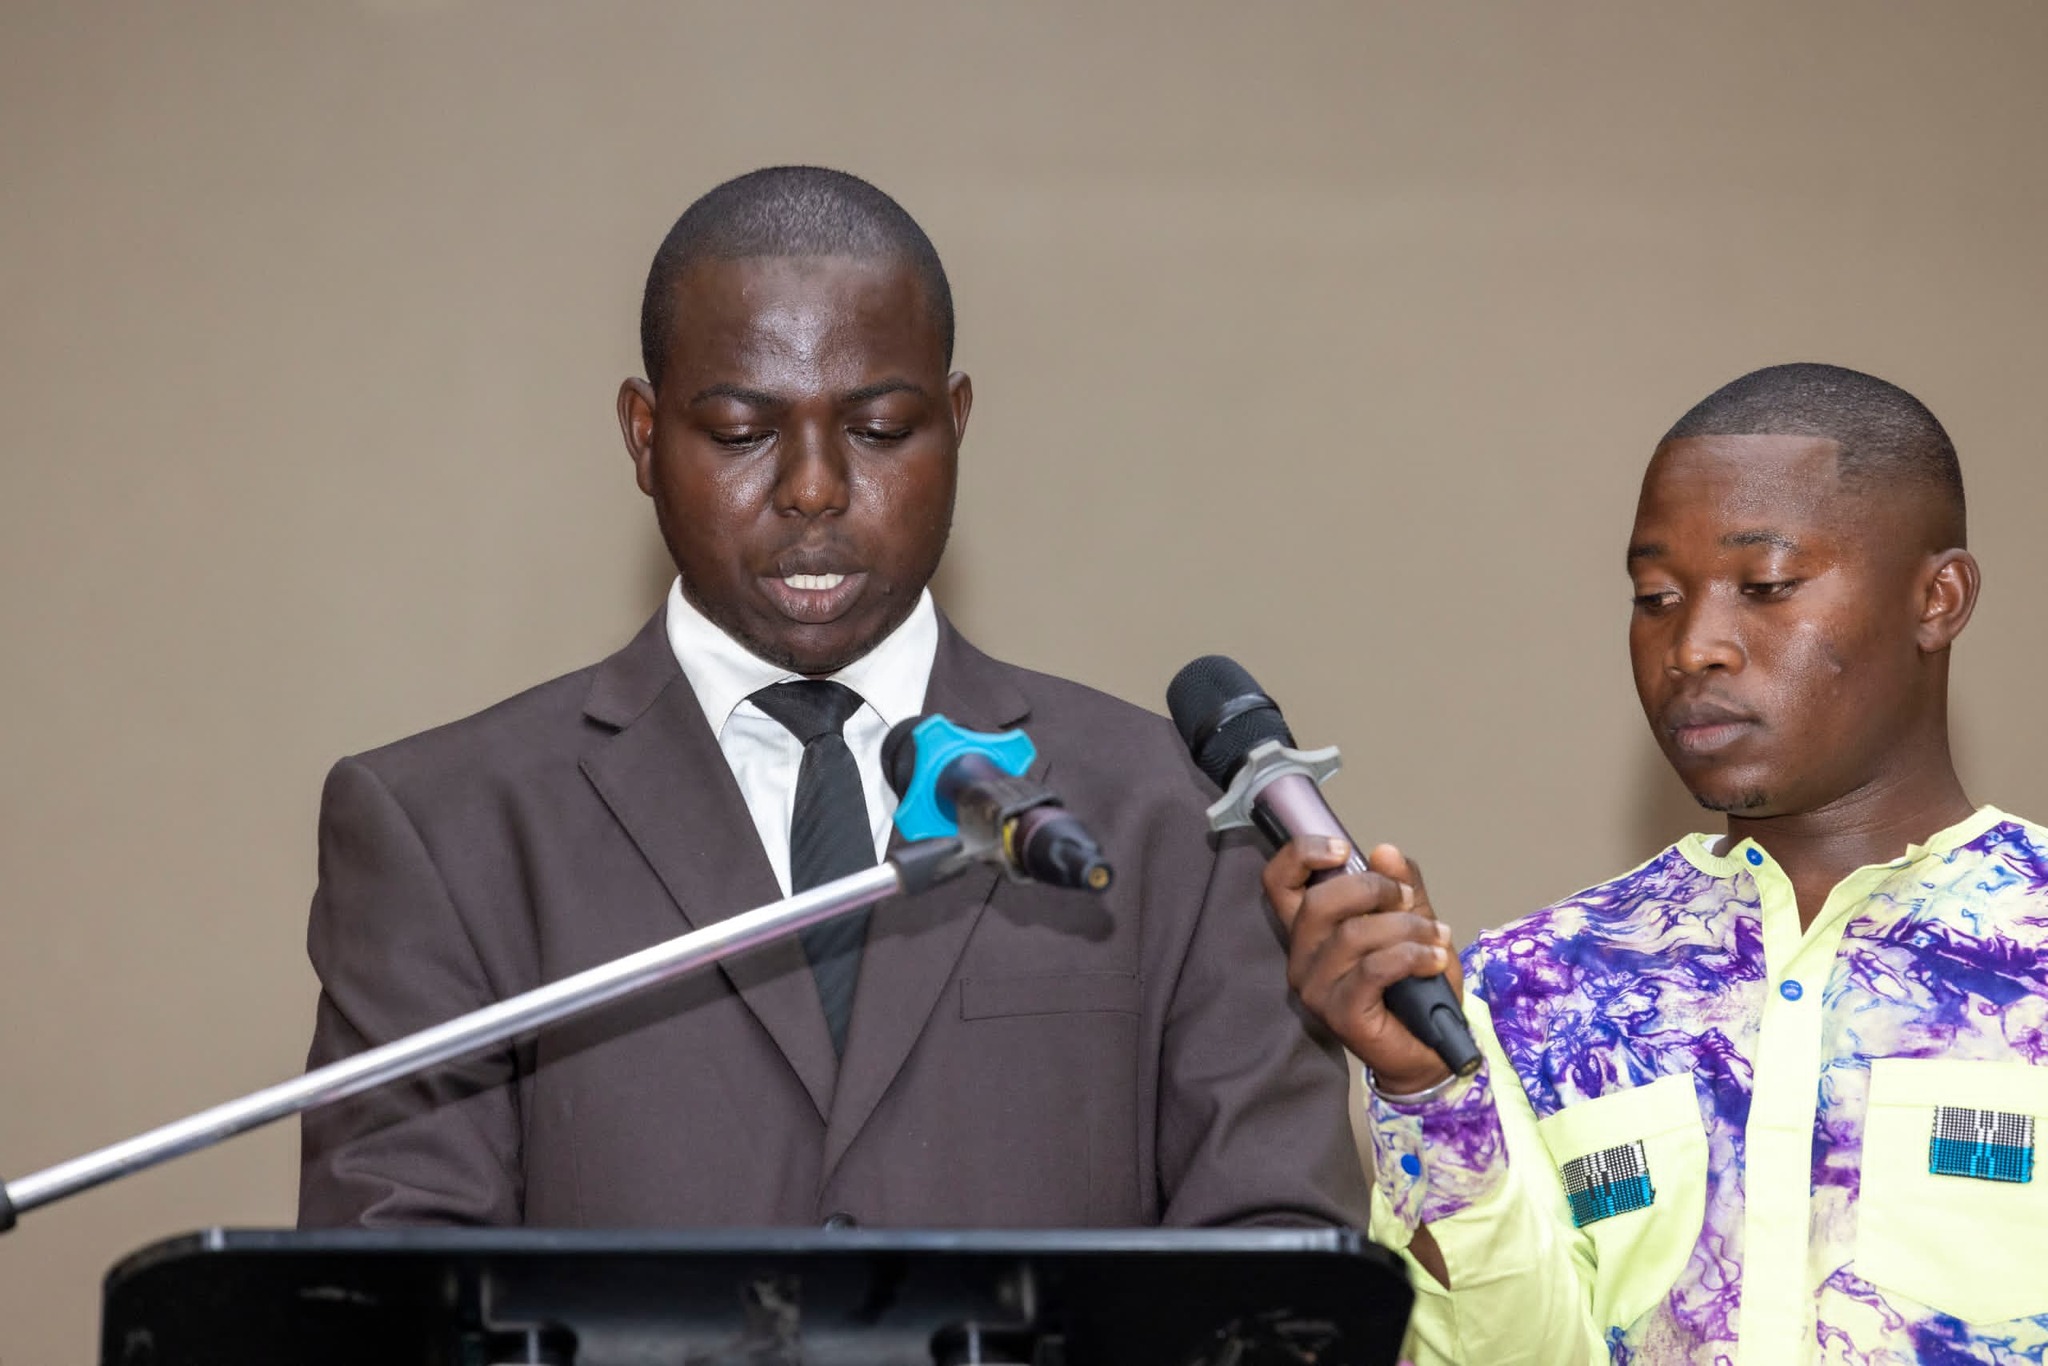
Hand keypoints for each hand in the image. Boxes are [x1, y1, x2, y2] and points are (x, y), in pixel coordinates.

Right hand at [1262, 837, 1464, 1094]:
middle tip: (1407, 899)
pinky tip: (1434, 959)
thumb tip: (1384, 851)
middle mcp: (1301, 958)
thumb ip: (1401, 887)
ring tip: (1436, 935)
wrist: (1429, 1049)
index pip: (1278, 882)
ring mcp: (1316, 989)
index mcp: (1309, 930)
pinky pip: (1374, 969)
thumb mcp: (1413, 923)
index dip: (1301, 854)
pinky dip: (1412, 956)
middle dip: (1373, 889)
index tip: (1343, 849)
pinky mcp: (1339, 1014)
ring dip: (1406, 927)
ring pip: (1354, 935)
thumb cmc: (1414, 986)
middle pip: (1319, 902)